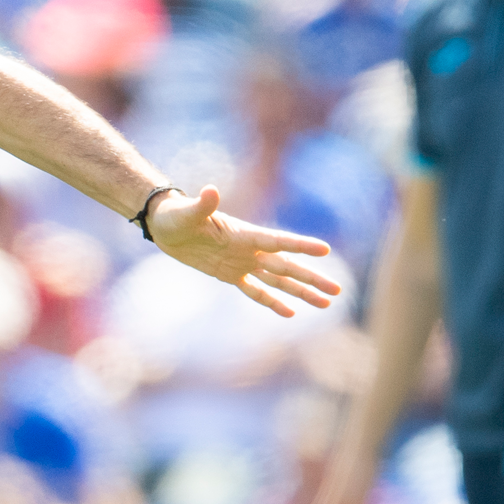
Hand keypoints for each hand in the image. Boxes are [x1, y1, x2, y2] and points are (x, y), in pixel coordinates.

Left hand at [150, 185, 340, 316]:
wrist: (165, 226)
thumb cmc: (175, 215)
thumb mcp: (187, 211)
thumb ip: (202, 204)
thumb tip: (211, 190)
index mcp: (243, 233)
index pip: (277, 241)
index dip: (300, 245)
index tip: (325, 250)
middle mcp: (248, 249)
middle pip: (287, 266)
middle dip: (312, 278)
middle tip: (337, 291)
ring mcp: (242, 262)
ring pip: (278, 280)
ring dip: (301, 292)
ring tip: (326, 304)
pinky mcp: (230, 274)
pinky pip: (255, 291)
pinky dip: (272, 302)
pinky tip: (292, 313)